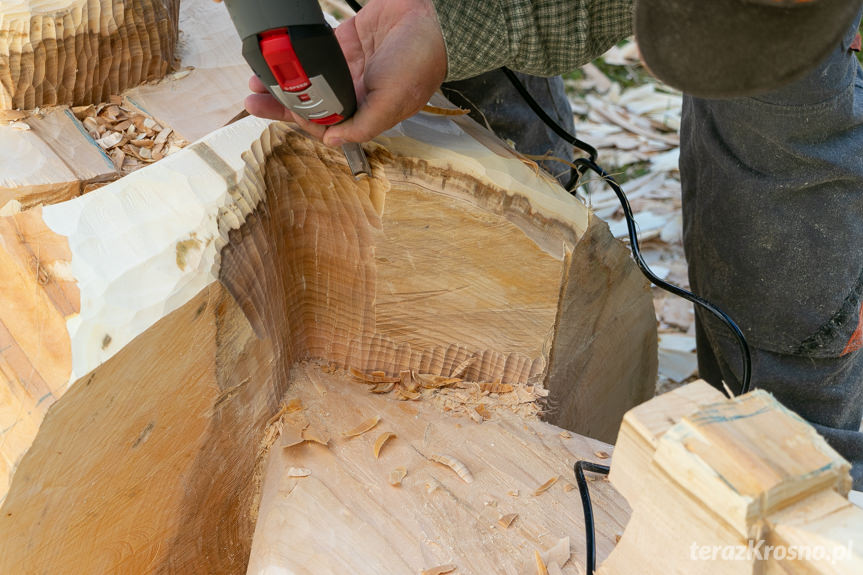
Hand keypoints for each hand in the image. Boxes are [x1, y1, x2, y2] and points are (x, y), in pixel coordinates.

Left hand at [244, 0, 447, 145]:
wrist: (432, 18)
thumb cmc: (420, 62)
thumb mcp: (392, 102)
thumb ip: (362, 125)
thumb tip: (333, 143)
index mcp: (366, 112)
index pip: (324, 124)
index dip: (299, 119)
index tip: (277, 109)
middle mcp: (356, 93)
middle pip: (310, 104)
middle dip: (280, 104)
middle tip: (251, 101)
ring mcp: (350, 67)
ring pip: (308, 78)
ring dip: (283, 79)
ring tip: (256, 78)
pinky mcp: (346, 41)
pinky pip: (316, 52)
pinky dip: (297, 54)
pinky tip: (280, 55)